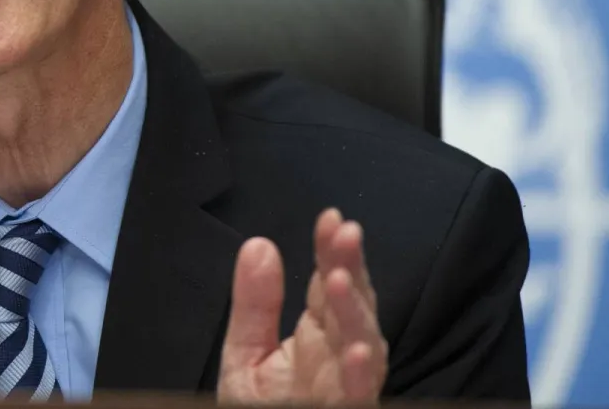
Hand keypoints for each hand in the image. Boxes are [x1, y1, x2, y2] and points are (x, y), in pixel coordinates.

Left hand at [218, 208, 386, 404]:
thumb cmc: (263, 408)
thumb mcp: (245, 355)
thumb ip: (254, 304)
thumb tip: (260, 243)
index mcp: (318, 338)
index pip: (330, 287)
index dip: (332, 252)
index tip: (331, 218)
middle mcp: (339, 361)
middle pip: (351, 310)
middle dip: (351, 270)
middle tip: (345, 233)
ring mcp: (346, 391)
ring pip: (363, 351)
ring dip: (355, 316)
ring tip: (342, 280)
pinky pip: (359, 400)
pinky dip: (362, 380)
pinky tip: (357, 353)